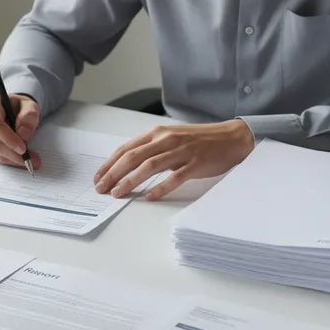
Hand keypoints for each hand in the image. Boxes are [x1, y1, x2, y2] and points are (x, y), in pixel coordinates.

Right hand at [0, 94, 42, 169]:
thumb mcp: (30, 105)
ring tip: (30, 159)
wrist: (12, 110)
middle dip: (13, 154)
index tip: (23, 149)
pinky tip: (18, 157)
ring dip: (12, 159)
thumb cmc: (20, 107)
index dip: (9, 140)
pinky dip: (7, 159)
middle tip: (32, 159)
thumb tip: (23, 134)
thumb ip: (29, 116)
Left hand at [93, 121, 255, 200]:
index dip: (110, 163)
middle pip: (133, 157)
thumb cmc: (199, 140)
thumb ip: (152, 148)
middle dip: (114, 174)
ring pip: (150, 166)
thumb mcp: (171, 138)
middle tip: (102, 189)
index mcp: (158, 132)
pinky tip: (149, 197)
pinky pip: (174, 177)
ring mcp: (181, 151)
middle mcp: (167, 139)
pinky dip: (160, 187)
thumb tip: (128, 165)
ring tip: (119, 193)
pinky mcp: (195, 163)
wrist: (231, 138)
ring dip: (131, 180)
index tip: (98, 177)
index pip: (127, 148)